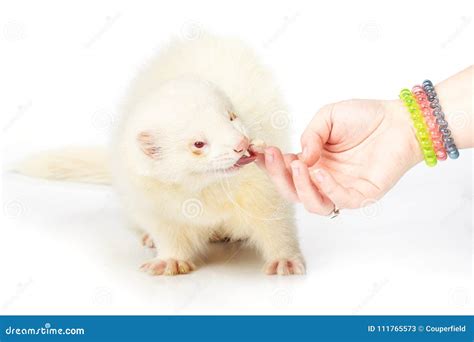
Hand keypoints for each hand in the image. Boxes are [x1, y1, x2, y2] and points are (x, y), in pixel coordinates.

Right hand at [259, 99, 422, 214]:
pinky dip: (325, 189)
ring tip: (297, 164)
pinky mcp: (361, 195)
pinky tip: (319, 171)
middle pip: (293, 192)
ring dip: (299, 187)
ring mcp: (342, 189)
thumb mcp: (328, 117)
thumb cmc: (366, 117)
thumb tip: (300, 157)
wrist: (401, 120)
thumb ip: (310, 135)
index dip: (269, 166)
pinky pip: (339, 200)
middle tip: (273, 158)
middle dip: (278, 178)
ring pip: (312, 204)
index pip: (285, 171)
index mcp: (313, 162)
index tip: (258, 153)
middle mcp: (324, 179)